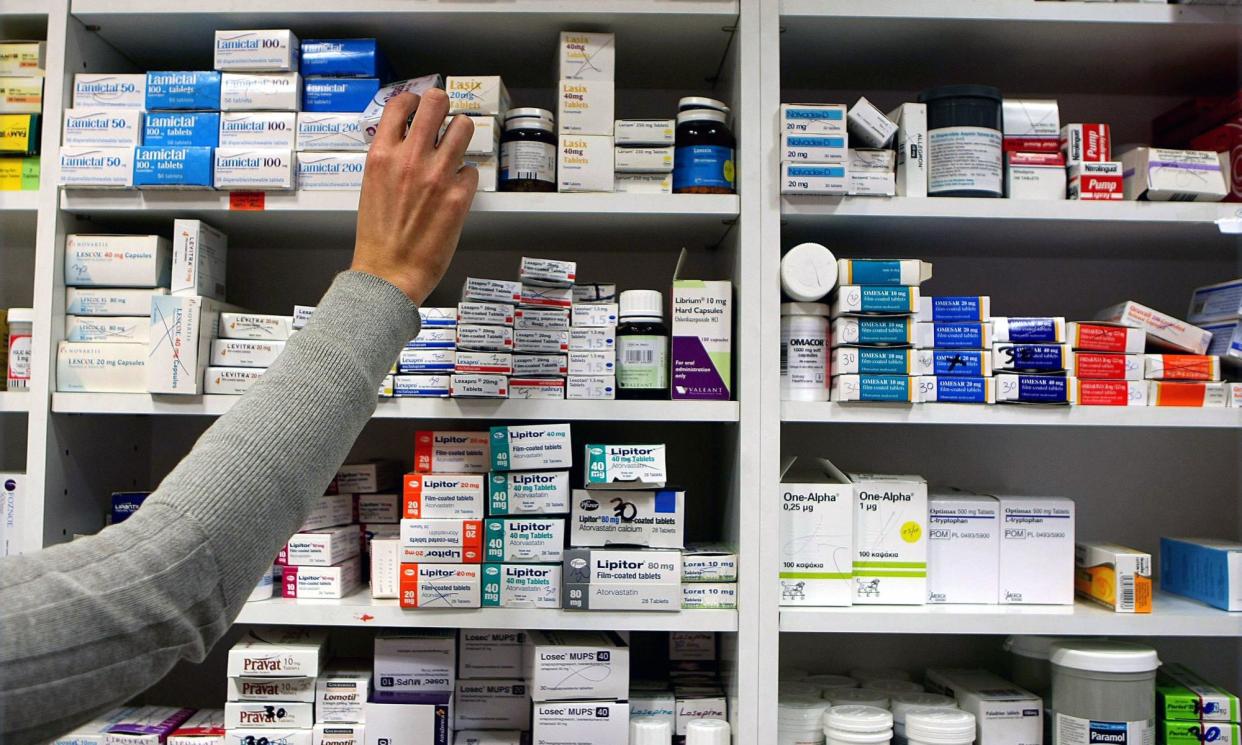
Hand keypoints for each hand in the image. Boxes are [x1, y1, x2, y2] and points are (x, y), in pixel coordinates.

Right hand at [351, 89, 478, 304]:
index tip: (419, 105)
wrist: (388, 272)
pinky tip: (455, 189)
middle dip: (442, 105)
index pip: (401, 104)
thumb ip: (389, 158)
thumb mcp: (372, 185)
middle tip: (443, 118)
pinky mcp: (458, 196)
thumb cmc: (378, 236)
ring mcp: (437, 175)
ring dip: (461, 134)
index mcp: (382, 155)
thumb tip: (405, 140)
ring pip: (463, 127)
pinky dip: (465, 177)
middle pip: (436, 102)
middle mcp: (410, 158)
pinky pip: (471, 170)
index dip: (414, 100)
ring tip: (456, 147)